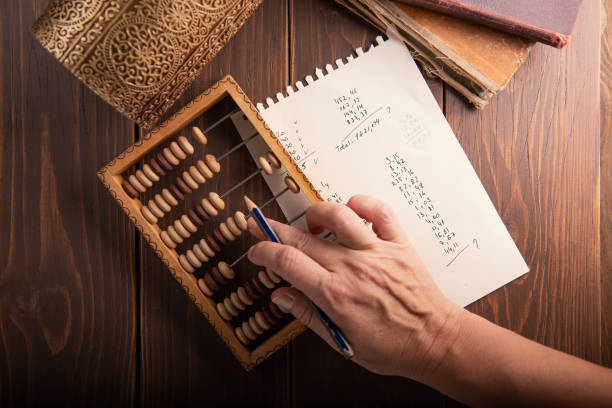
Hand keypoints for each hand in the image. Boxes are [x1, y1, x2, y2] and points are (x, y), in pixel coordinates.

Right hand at [247, 195, 462, 379]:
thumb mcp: (342, 343)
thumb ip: (308, 315)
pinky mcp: (398, 244)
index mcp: (335, 295)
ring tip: (311, 224)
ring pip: (338, 215)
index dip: (264, 251)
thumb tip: (279, 295)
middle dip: (274, 229)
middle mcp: (353, 268)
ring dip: (316, 213)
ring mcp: (377, 252)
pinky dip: (362, 202)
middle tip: (260, 225)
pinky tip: (351, 209)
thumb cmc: (391, 346)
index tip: (256, 251)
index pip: (287, 262)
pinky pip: (379, 211)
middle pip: (303, 238)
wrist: (434, 341)